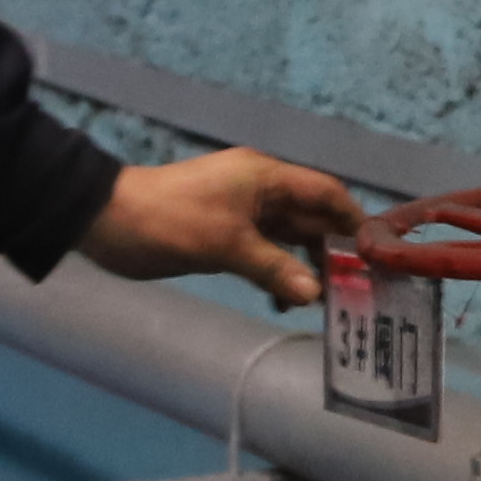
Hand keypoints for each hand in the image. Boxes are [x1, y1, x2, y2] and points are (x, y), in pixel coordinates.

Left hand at [78, 147, 363, 307]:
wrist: (105, 221)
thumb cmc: (169, 221)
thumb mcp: (224, 245)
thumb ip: (273, 267)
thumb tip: (316, 293)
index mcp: (265, 178)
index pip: (324, 192)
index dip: (351, 219)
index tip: (374, 254)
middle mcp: (259, 191)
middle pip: (310, 218)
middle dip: (331, 251)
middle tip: (354, 289)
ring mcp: (240, 214)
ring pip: (287, 238)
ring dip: (303, 266)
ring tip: (319, 302)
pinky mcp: (223, 236)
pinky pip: (263, 252)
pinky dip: (276, 272)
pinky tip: (281, 299)